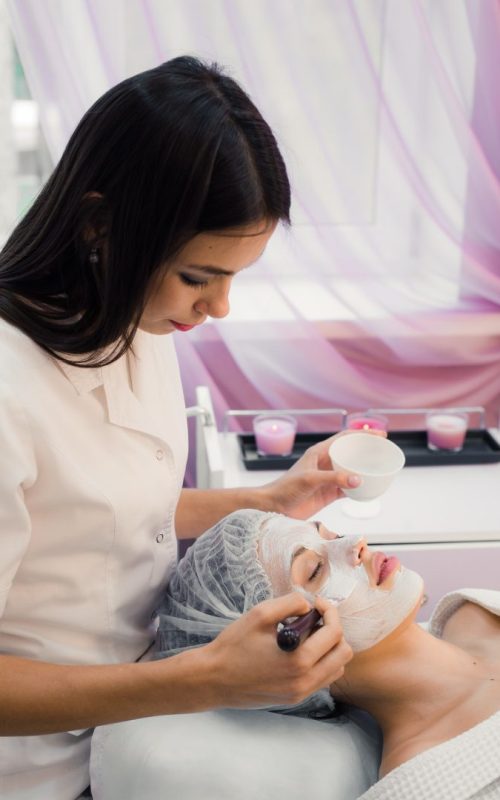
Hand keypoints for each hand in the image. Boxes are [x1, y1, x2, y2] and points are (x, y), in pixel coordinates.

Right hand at [202, 593, 351, 709]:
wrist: (213, 679)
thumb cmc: (234, 646)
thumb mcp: (260, 615)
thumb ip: (290, 604)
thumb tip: (309, 605)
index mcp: (299, 660)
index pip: (335, 633)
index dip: (330, 611)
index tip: (316, 603)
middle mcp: (305, 681)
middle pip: (344, 653)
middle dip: (333, 629)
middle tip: (314, 618)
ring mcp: (301, 693)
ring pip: (336, 668)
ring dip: (329, 648)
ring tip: (307, 634)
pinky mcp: (294, 698)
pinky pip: (322, 679)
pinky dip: (320, 662)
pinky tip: (300, 650)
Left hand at [259, 428, 385, 519]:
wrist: (273, 507)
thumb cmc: (286, 488)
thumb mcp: (310, 480)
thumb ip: (333, 478)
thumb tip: (358, 479)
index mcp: (319, 452)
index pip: (345, 437)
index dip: (363, 434)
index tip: (380, 435)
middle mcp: (325, 463)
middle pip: (351, 452)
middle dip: (368, 450)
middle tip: (385, 452)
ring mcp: (327, 478)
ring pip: (351, 470)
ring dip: (365, 470)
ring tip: (382, 469)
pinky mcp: (328, 494)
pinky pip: (348, 489)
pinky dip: (359, 489)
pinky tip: (370, 490)